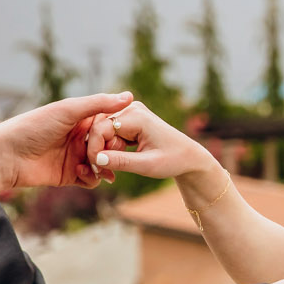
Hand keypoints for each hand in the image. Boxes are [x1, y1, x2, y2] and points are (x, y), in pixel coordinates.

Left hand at [0, 91, 132, 192]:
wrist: (7, 156)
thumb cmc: (34, 127)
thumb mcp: (68, 110)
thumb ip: (99, 104)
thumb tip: (129, 96)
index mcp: (81, 118)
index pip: (110, 123)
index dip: (118, 130)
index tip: (120, 136)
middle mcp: (80, 137)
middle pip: (109, 145)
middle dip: (112, 151)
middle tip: (109, 154)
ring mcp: (75, 156)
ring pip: (103, 163)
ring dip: (104, 166)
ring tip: (98, 167)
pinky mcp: (69, 175)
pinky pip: (91, 179)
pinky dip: (92, 177)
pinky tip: (83, 173)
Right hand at [88, 99, 214, 181]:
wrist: (189, 157)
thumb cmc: (173, 160)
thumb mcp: (147, 165)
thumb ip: (121, 162)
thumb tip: (96, 159)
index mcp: (136, 116)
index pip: (100, 129)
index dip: (94, 149)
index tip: (98, 169)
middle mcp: (131, 109)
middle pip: (98, 129)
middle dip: (97, 152)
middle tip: (103, 174)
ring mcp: (130, 113)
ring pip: (101, 132)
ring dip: (102, 152)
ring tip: (110, 172)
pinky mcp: (129, 121)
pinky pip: (109, 134)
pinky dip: (109, 149)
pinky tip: (115, 163)